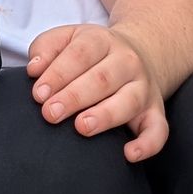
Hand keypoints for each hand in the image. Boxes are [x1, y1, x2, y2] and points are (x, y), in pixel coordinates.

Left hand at [26, 20, 168, 159]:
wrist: (138, 53)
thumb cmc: (91, 53)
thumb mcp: (68, 38)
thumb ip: (47, 47)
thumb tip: (34, 68)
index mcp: (102, 40)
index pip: (80, 54)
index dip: (58, 74)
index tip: (38, 94)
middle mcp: (127, 62)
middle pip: (102, 78)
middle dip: (74, 97)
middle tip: (50, 114)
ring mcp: (144, 87)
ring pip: (129, 101)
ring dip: (104, 116)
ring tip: (82, 127)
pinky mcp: (156, 112)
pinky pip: (158, 130)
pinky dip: (148, 144)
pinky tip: (129, 154)